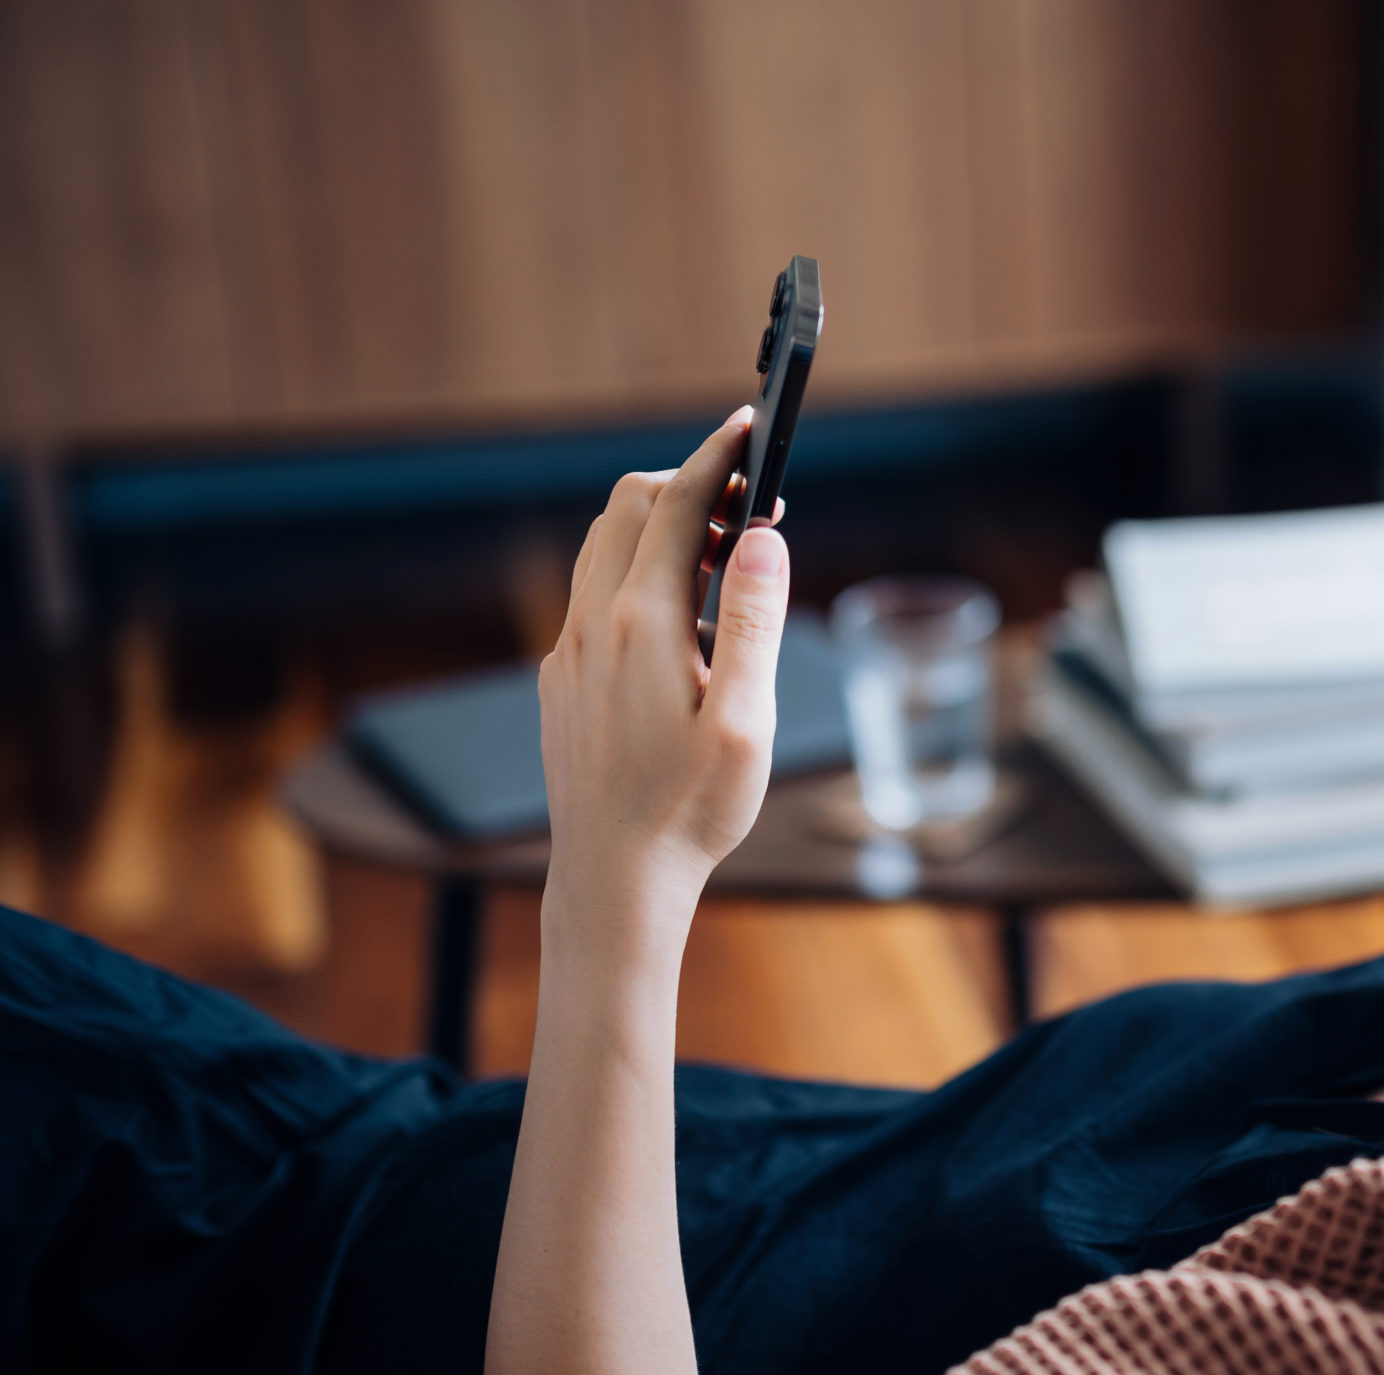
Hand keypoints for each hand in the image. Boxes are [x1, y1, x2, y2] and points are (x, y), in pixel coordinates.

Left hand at [539, 408, 790, 910]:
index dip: (718, 456)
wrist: (614, 876)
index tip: (749, 427)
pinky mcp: (561, 681)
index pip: (676, 503)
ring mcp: (568, 652)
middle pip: (628, 506)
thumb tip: (762, 537)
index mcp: (642, 623)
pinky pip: (592, 596)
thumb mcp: (745, 719)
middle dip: (687, 485)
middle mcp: (592, 624)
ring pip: (602, 548)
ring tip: (719, 558)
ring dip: (658, 528)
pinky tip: (677, 623)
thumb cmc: (690, 809)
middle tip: (748, 505)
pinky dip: (636, 574)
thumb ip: (752, 619)